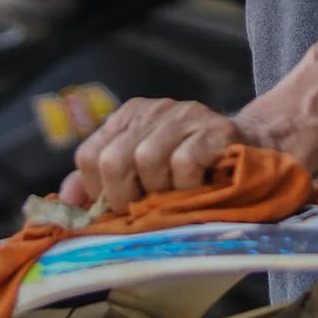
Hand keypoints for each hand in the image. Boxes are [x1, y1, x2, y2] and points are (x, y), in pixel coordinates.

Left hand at [57, 97, 241, 208]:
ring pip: (146, 159)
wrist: (254, 152)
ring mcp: (185, 116)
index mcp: (129, 117)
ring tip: (176, 195)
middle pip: (112, 159)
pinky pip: (184, 162)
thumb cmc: (192, 171)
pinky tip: (200, 186)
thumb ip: (101, 183)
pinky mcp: (216, 130)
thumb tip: (63, 201)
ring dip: (160, 191)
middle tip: (146, 207)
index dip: (98, 191)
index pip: (88, 156)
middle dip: (124, 197)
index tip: (120, 206)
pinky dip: (188, 185)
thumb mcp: (141, 173)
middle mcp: (153, 110)